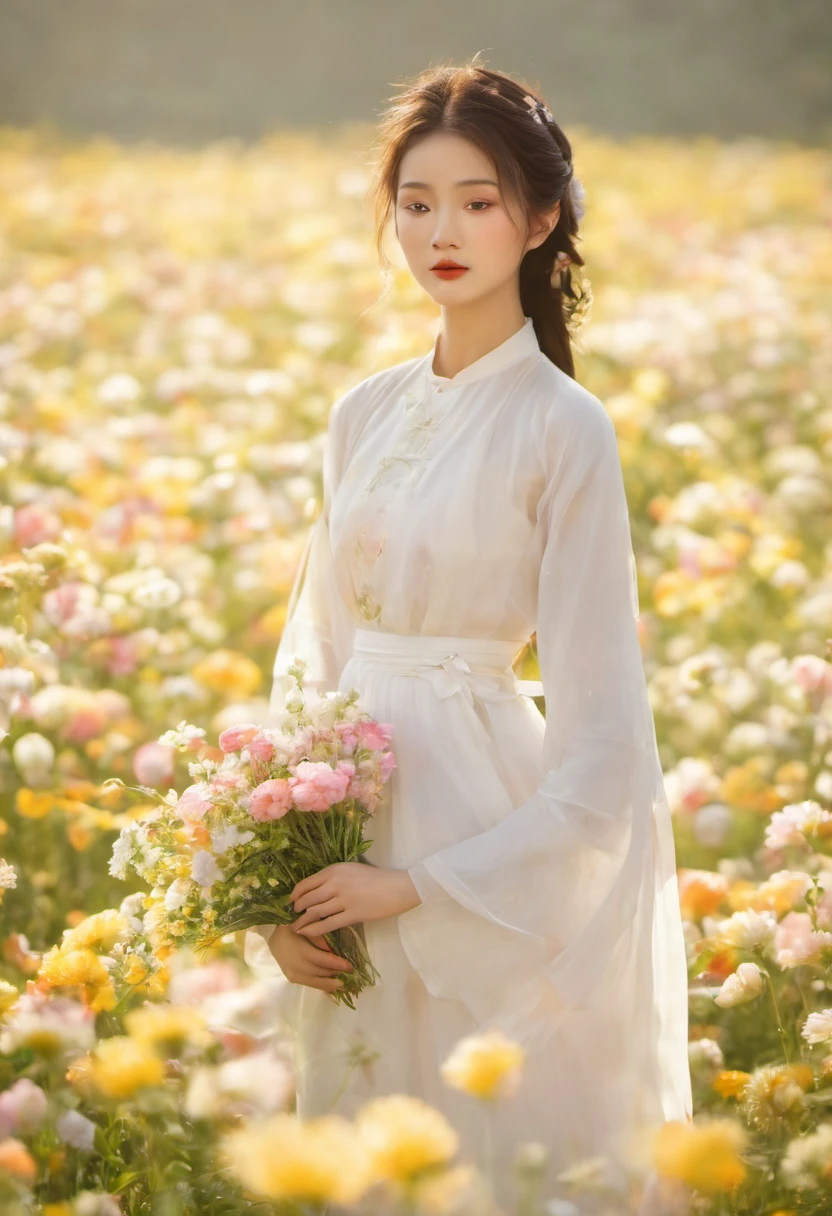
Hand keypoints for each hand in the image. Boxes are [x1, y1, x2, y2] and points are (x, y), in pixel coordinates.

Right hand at [268, 923, 353, 992]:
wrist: (271, 935)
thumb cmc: (291, 927)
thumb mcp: (306, 928)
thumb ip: (319, 939)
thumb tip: (333, 950)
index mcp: (302, 951)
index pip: (325, 961)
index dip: (339, 964)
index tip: (351, 966)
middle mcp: (298, 966)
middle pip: (322, 972)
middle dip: (336, 973)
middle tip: (350, 974)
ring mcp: (294, 974)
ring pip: (316, 982)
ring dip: (330, 982)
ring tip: (343, 983)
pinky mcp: (292, 978)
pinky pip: (309, 984)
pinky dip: (321, 985)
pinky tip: (330, 986)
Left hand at [290, 862, 421, 938]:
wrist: (397, 887)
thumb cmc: (376, 877)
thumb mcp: (351, 869)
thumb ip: (334, 877)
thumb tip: (316, 889)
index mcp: (334, 870)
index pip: (306, 883)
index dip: (295, 894)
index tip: (291, 901)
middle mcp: (335, 883)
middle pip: (308, 899)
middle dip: (297, 909)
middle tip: (293, 915)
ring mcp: (343, 899)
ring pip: (315, 912)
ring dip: (302, 921)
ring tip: (296, 926)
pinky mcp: (352, 914)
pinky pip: (328, 924)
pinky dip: (314, 929)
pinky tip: (306, 933)